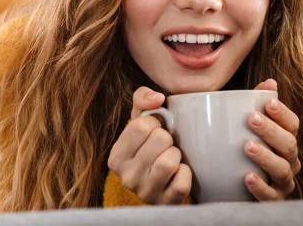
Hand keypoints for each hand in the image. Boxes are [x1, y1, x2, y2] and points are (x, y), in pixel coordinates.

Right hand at [107, 87, 191, 204]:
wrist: (166, 181)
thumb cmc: (152, 145)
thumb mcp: (142, 119)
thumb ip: (143, 98)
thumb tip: (157, 98)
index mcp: (116, 157)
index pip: (140, 126)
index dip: (156, 123)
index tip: (156, 130)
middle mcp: (126, 178)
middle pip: (159, 140)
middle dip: (168, 138)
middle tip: (166, 145)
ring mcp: (145, 194)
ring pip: (169, 162)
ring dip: (177, 155)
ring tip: (172, 157)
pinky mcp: (165, 204)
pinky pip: (181, 183)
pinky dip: (186, 174)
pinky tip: (179, 173)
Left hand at [244, 79, 300, 200]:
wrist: (231, 186)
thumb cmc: (242, 151)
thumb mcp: (245, 127)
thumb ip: (254, 104)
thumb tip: (269, 81)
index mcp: (285, 140)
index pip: (292, 125)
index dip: (282, 113)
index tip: (267, 102)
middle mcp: (289, 160)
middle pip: (289, 145)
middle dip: (271, 131)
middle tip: (252, 119)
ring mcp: (283, 182)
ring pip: (282, 170)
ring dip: (266, 157)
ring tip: (247, 146)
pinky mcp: (272, 200)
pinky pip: (270, 196)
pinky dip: (260, 187)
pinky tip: (248, 177)